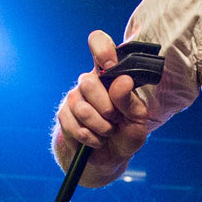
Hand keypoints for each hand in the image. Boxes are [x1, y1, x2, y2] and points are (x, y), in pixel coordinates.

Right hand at [55, 31, 151, 164]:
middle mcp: (90, 81)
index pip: (99, 43)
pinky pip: (73, 125)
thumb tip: (122, 81)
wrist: (108, 157)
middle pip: (88, 82)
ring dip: (100, 127)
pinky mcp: (64, 115)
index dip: (101, 49)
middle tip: (116, 120)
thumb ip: (131, 101)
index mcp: (110, 73)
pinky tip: (96, 140)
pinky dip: (90, 138)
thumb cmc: (126, 132)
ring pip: (82, 108)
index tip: (110, 66)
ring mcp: (74, 97)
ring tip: (108, 132)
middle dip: (106, 108)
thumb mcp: (138, 120)